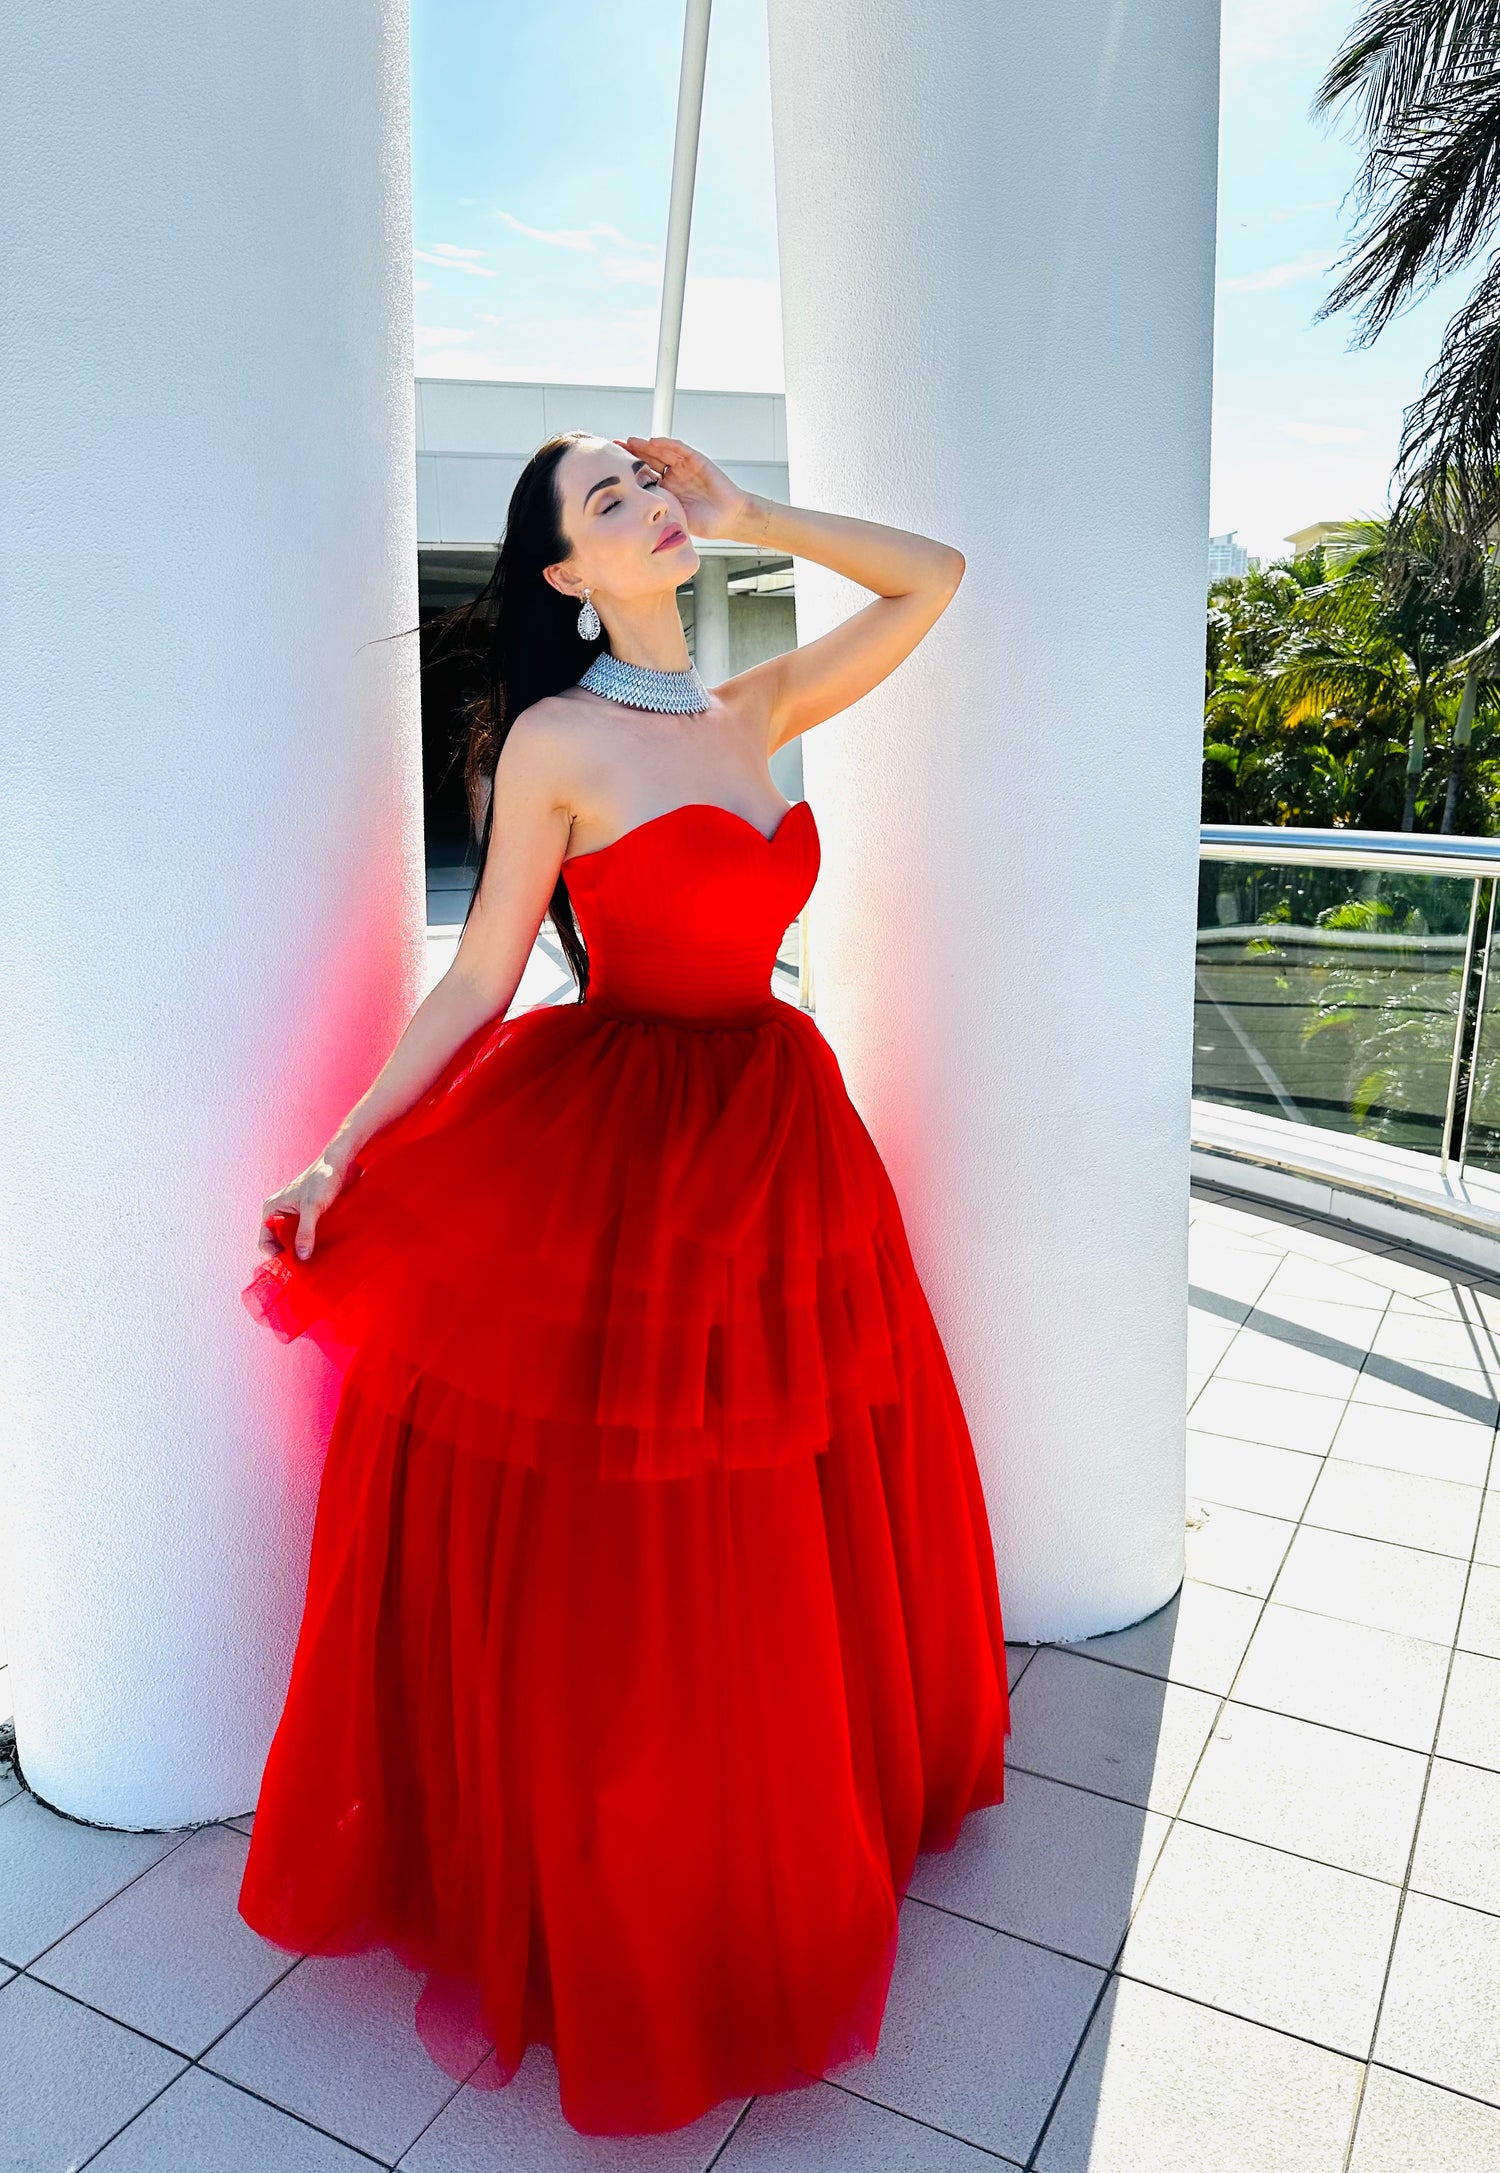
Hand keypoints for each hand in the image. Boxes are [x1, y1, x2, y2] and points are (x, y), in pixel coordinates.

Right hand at [257, 1152, 349, 1261]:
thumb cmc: (321, 1180)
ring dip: (300, 1250)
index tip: (292, 1266)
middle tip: (304, 1267)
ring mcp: (292, 1216)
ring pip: (291, 1240)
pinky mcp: (306, 1216)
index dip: (275, 1256)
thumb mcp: (312, 1208)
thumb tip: (301, 1256)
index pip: (265, 1241)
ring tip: (312, 1261)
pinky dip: (308, 1243)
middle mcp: (278, 1214)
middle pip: (277, 1243)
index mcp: (271, 1210)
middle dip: (289, 1255)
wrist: (338, 1164)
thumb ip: (305, 1232)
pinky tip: (319, 1250)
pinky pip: (302, 1235)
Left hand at [614, 435, 760, 543]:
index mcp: (666, 489)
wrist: (729, 518)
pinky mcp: (697, 460)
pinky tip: (655, 441)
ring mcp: (684, 466)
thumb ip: (658, 515)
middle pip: (649, 459)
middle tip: (615, 447)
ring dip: (646, 445)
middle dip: (632, 452)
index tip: (612, 467)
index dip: (629, 470)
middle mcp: (673, 475)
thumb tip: (632, 523)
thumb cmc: (705, 523)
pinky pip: (680, 449)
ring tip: (631, 441)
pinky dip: (667, 444)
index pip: (643, 475)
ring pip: (662, 451)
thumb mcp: (675, 519)